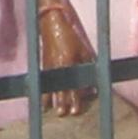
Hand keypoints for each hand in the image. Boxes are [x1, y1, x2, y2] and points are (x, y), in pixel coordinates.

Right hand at [34, 0, 93, 116]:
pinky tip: (44, 102)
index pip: (73, 86)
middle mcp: (59, 67)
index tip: (75, 111)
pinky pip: (45, 83)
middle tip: (63, 114)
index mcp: (70, 63)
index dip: (75, 99)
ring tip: (52, 111)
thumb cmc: (71, 37)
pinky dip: (45, 93)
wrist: (52, 24)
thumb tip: (94, 83)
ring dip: (52, 100)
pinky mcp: (44, 66)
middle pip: (61, 90)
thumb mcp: (83, 50)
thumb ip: (89, 66)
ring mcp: (50, 67)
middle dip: (62, 103)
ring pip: (51, 88)